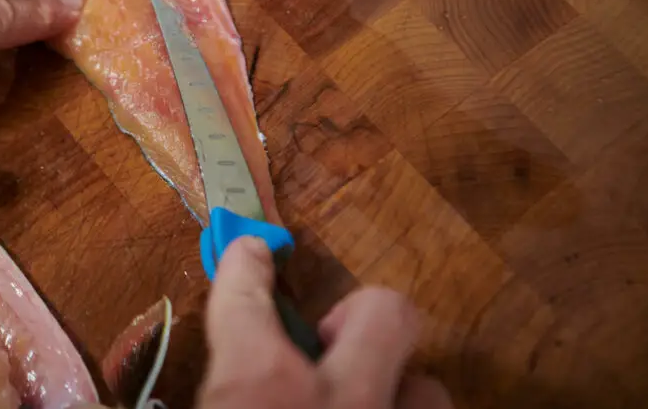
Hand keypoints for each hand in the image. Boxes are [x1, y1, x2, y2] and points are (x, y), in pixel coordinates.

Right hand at [197, 237, 454, 408]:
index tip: (250, 253)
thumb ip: (220, 386)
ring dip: (395, 389)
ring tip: (362, 402)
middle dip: (360, 313)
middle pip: (384, 312)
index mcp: (262, 387)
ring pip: (427, 388)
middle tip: (328, 344)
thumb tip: (221, 380)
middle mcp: (344, 400)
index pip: (246, 300)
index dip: (245, 270)